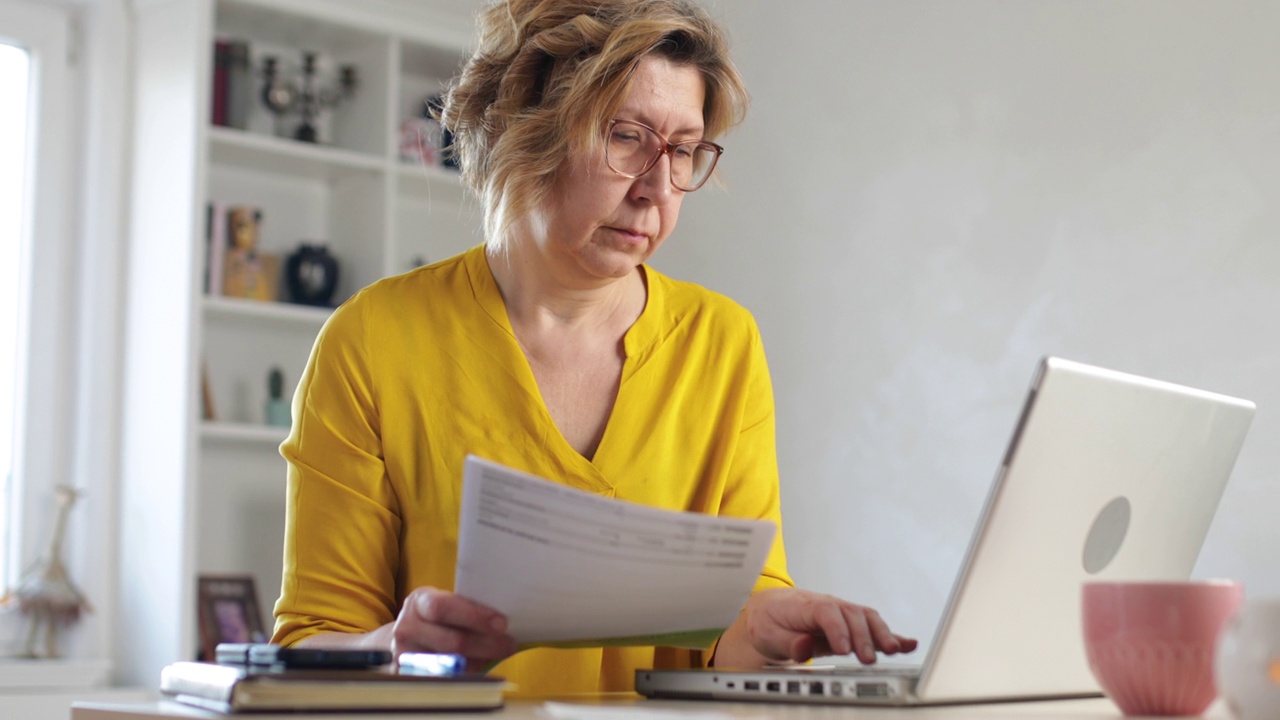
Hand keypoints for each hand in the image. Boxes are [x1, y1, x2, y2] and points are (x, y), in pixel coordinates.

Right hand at [390, 586, 517, 668]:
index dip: (475, 616)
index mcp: (418, 602)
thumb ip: (465, 608)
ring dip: (482, 660)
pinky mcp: (413, 678)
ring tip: (501, 653)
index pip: (444, 608)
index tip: (502, 623)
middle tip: (509, 644)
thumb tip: (502, 621)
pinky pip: (447, 679)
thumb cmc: (436, 616)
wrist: (407, 634)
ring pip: (452, 665)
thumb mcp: (444, 602)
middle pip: (452, 642)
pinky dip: (470, 672)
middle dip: (487, 644)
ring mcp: (408, 656)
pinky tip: (483, 664)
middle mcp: (408, 628)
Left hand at [718, 587, 917, 665]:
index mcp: (805, 605)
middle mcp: (827, 605)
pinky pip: (873, 627)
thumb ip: (787, 642)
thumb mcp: (767, 634)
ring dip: (881, 633)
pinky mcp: (850, 625)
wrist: (770, 609)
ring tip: (893, 650)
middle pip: (851, 614)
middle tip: (867, 659)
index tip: (843, 649)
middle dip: (862, 636)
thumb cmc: (769, 620)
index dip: (837, 629)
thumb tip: (804, 646)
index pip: (825, 612)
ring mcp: (841, 613)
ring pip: (866, 617)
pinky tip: (908, 644)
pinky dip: (892, 635)